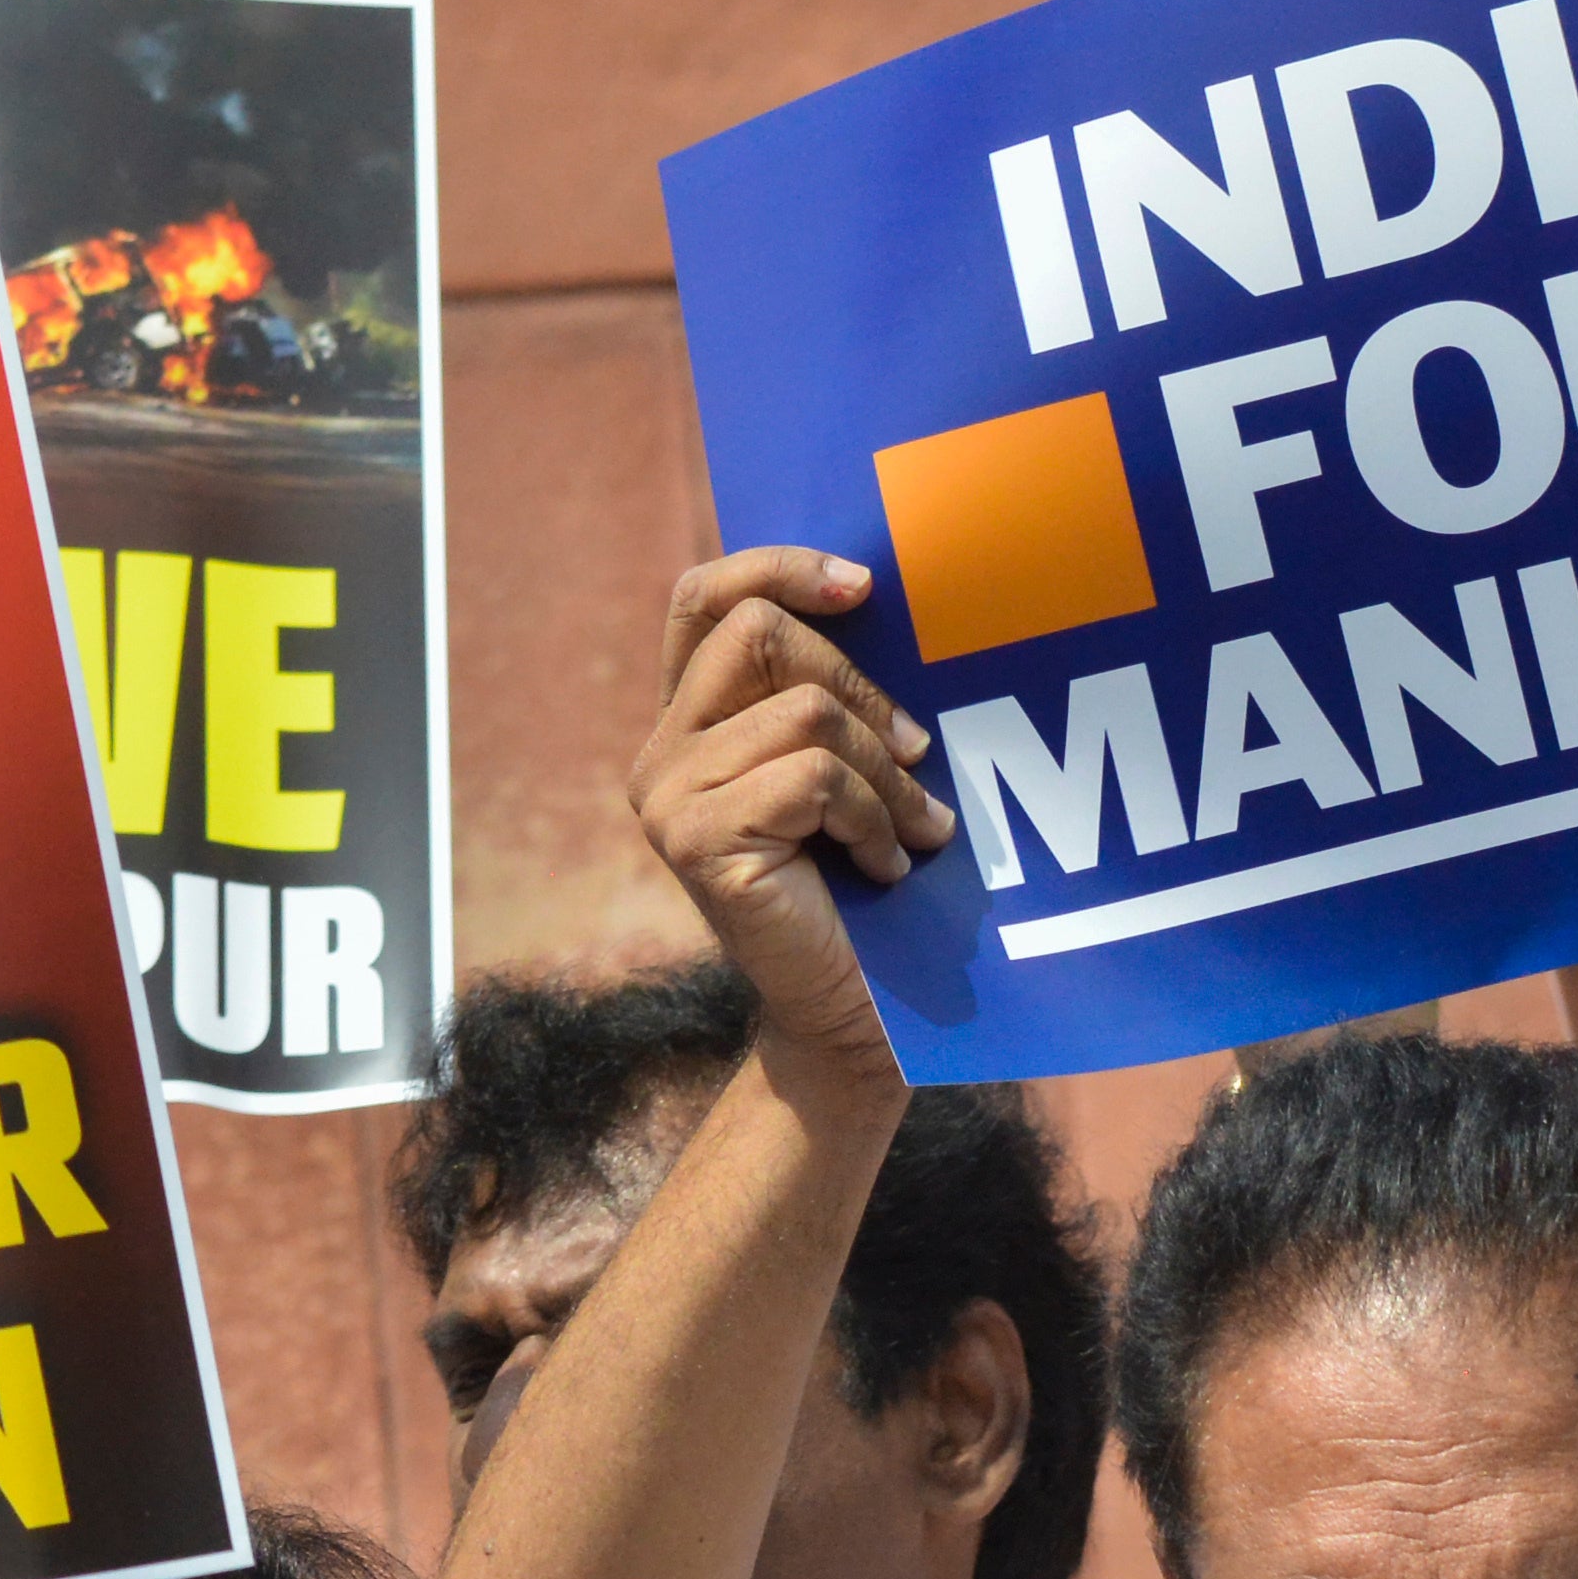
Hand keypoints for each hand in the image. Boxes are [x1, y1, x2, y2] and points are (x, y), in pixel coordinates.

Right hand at [632, 545, 946, 1078]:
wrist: (846, 1011)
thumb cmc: (861, 888)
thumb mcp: (843, 767)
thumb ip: (830, 696)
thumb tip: (886, 601)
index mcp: (690, 724)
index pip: (704, 599)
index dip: (778, 567)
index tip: (864, 587)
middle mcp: (661, 754)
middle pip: (760, 632)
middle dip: (863, 683)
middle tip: (916, 753)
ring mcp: (669, 798)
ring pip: (805, 709)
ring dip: (885, 771)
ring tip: (915, 828)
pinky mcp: (696, 841)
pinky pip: (812, 776)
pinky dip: (872, 817)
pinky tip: (886, 864)